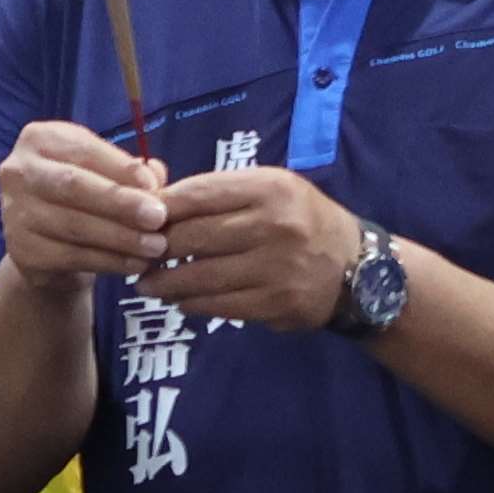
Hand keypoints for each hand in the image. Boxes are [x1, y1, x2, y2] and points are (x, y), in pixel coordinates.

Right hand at [0, 120, 180, 284]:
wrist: (50, 242)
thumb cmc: (85, 195)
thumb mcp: (106, 171)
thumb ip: (131, 171)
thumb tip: (155, 175)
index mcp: (40, 139)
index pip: (84, 150)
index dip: (121, 168)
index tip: (155, 186)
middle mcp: (18, 171)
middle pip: (73, 185)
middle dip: (120, 202)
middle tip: (159, 218)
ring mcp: (14, 212)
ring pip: (74, 225)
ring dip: (121, 238)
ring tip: (156, 246)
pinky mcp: (20, 250)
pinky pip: (71, 256)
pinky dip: (109, 261)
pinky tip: (135, 263)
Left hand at [149, 161, 360, 334]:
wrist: (359, 268)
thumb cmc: (302, 220)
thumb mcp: (271, 189)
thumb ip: (220, 193)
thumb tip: (154, 201)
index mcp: (269, 187)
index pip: (197, 194)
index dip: (158, 209)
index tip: (134, 219)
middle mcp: (274, 224)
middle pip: (192, 237)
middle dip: (154, 249)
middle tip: (134, 256)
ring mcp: (276, 267)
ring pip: (200, 277)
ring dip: (164, 283)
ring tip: (147, 283)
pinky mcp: (276, 303)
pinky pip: (218, 305)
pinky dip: (190, 303)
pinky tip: (179, 299)